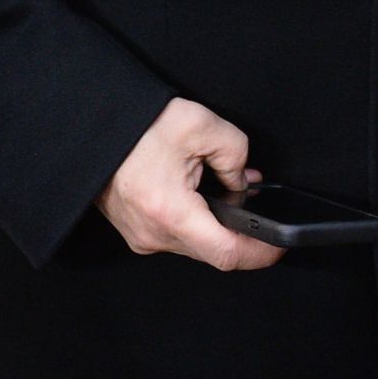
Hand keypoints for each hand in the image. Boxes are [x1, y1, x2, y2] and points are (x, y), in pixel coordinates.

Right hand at [95, 96, 283, 271]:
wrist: (98, 128)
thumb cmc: (139, 125)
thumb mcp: (201, 125)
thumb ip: (234, 153)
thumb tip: (242, 182)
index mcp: (171, 212)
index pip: (225, 252)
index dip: (259, 253)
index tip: (278, 247)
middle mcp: (153, 234)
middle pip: (213, 249)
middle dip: (240, 227)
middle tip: (252, 195)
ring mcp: (142, 237)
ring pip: (195, 242)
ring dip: (216, 220)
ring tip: (225, 187)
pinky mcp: (138, 231)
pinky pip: (177, 234)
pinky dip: (196, 218)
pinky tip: (200, 193)